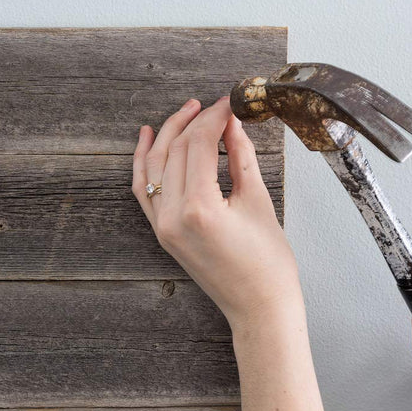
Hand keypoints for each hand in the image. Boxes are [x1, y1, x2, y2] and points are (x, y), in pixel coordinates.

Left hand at [132, 95, 297, 329]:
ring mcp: (162, 226)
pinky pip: (143, 189)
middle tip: (214, 106)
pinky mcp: (162, 233)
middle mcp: (172, 215)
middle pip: (175, 151)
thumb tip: (232, 124)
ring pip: (153, 166)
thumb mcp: (258, 201)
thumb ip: (241, 156)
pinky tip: (148, 138)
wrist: (259, 307)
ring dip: (166, 134)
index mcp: (199, 207)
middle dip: (194, 122)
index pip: (199, 144)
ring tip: (185, 111)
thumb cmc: (268, 263)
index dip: (214, 117)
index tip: (229, 103)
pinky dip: (144, 162)